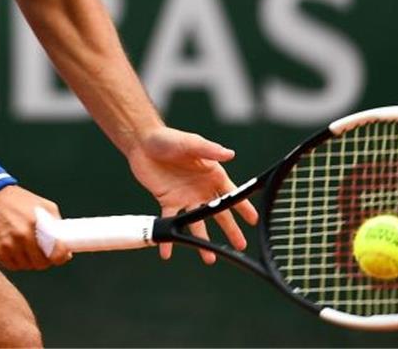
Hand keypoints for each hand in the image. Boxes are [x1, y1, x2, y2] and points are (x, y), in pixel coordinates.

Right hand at [0, 185, 72, 269]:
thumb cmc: (15, 199)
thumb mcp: (41, 204)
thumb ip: (55, 222)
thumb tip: (65, 244)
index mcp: (36, 223)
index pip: (55, 251)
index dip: (60, 257)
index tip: (61, 256)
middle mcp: (23, 236)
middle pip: (41, 263)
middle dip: (44, 259)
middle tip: (43, 252)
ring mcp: (9, 245)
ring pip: (27, 266)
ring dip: (29, 261)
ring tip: (27, 248)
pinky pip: (12, 266)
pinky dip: (17, 261)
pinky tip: (16, 249)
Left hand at [126, 126, 259, 264]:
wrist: (143, 143)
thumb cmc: (170, 139)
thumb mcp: (191, 143)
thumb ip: (210, 150)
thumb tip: (230, 154)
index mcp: (212, 174)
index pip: (232, 194)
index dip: (243, 207)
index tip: (254, 221)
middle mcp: (202, 189)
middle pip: (218, 213)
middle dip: (230, 230)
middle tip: (239, 247)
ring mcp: (186, 197)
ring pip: (197, 223)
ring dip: (202, 241)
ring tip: (210, 258)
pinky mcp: (168, 202)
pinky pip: (171, 222)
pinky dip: (169, 238)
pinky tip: (168, 253)